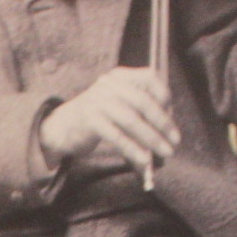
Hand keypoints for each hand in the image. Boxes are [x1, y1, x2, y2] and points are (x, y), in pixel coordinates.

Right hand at [39, 68, 180, 173]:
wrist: (62, 126)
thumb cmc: (97, 117)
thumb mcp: (118, 103)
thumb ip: (140, 108)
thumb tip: (167, 128)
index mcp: (120, 76)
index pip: (150, 78)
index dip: (165, 96)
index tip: (172, 115)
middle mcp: (110, 85)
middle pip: (143, 102)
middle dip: (163, 123)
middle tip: (175, 141)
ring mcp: (98, 101)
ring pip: (132, 120)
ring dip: (152, 139)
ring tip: (164, 152)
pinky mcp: (90, 120)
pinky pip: (117, 136)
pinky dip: (133, 148)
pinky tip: (143, 159)